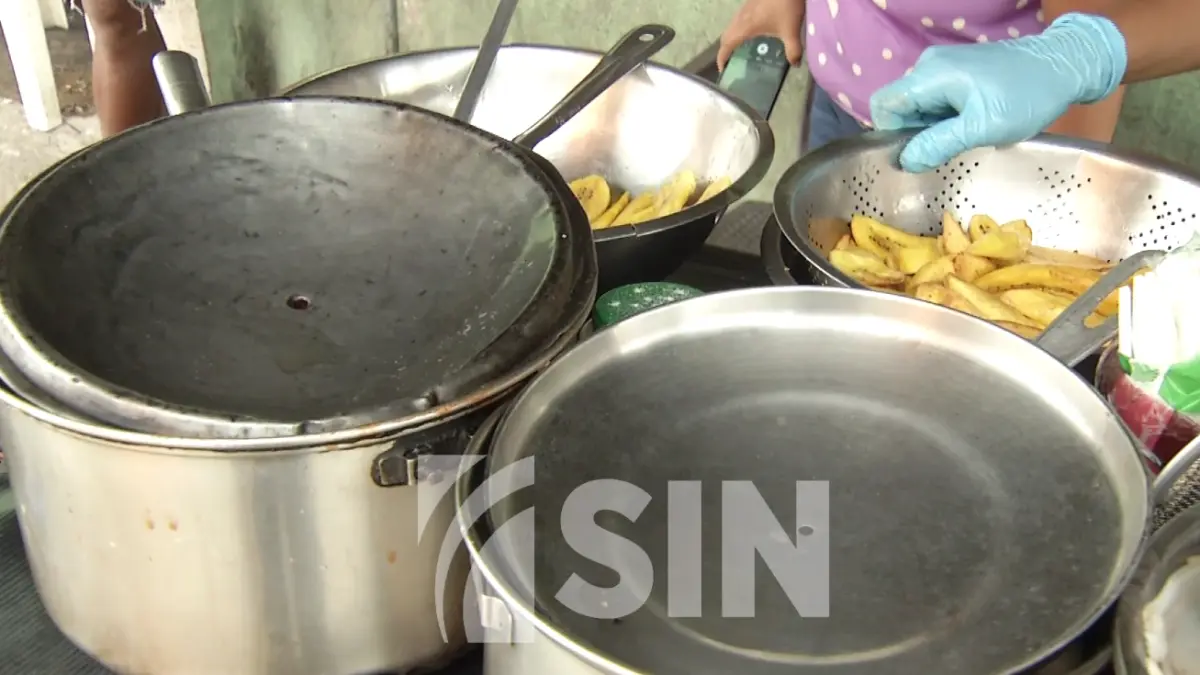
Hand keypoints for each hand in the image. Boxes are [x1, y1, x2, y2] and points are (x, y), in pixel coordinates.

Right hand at [718, 0, 804, 69]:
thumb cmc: (785, 5)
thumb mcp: (791, 30)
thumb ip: (793, 50)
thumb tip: (794, 64)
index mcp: (746, 27)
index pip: (726, 45)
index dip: (722, 58)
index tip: (722, 68)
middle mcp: (741, 17)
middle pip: (726, 35)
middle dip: (726, 49)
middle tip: (732, 60)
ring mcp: (745, 7)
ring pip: (732, 25)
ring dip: (733, 37)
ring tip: (742, 48)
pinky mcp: (751, 1)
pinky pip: (740, 18)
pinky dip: (740, 28)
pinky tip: (755, 30)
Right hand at [869, 13, 1127, 171]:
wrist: (1065, 65)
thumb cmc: (1026, 96)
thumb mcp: (983, 127)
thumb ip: (939, 144)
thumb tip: (906, 161)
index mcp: (931, 75)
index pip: (884, 105)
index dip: (889, 133)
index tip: (912, 155)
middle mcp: (930, 65)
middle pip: (900, 106)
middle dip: (914, 134)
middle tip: (942, 153)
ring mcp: (944, 65)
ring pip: (918, 105)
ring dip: (931, 128)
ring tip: (961, 140)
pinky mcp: (958, 70)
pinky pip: (935, 99)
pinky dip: (943, 119)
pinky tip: (968, 127)